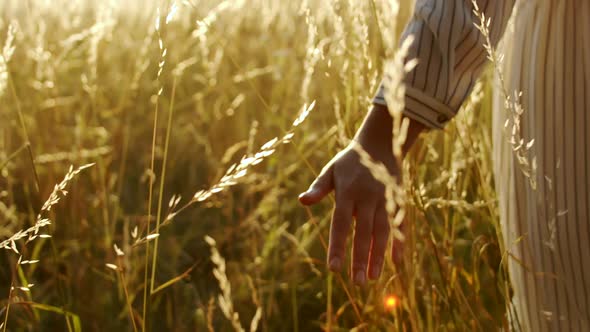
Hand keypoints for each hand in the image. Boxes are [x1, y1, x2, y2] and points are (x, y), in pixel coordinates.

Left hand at [299, 142, 398, 284]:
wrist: (381, 143)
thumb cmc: (350, 161)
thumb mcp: (331, 170)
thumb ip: (318, 188)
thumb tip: (302, 201)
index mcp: (348, 192)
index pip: (341, 223)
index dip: (338, 246)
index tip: (334, 268)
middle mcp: (367, 198)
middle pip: (363, 233)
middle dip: (360, 258)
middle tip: (357, 282)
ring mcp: (385, 200)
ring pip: (382, 232)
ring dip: (378, 256)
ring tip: (372, 278)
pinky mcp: (398, 201)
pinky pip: (399, 225)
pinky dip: (399, 243)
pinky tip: (396, 263)